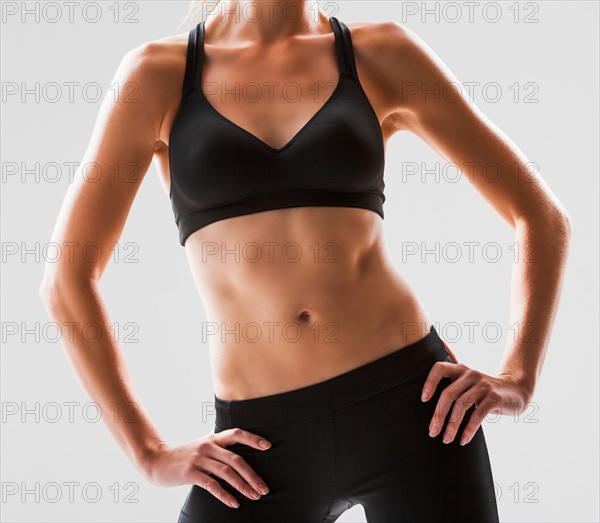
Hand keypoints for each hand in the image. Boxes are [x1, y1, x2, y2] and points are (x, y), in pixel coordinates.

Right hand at [143, 428, 270, 508]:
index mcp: (213, 438)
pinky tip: (234, 503)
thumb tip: (238, 447)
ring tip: (254, 496)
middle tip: (265, 489)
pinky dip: (225, 495)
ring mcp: (199, 459)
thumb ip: (218, 446)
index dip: (252, 438)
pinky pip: (212, 485)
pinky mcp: (190, 473)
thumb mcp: (202, 446)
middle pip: (236, 459)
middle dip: (252, 475)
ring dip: (243, 486)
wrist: (157, 461)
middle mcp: (208, 446)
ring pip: (226, 473)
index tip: (268, 446)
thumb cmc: (184, 455)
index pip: (236, 434)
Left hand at [421, 361, 530, 445]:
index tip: (423, 399)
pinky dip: (469, 429)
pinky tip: (464, 440)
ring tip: (446, 439)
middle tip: (432, 431)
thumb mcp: (467, 381)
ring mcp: (483, 385)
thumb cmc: (483, 390)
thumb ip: (451, 378)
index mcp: (460, 369)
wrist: (515, 391)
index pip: (440, 368)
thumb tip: (429, 378)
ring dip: (452, 425)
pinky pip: (478, 415)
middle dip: (438, 414)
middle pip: (448, 393)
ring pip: (462, 405)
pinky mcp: (494, 398)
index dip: (429, 382)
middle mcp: (470, 374)